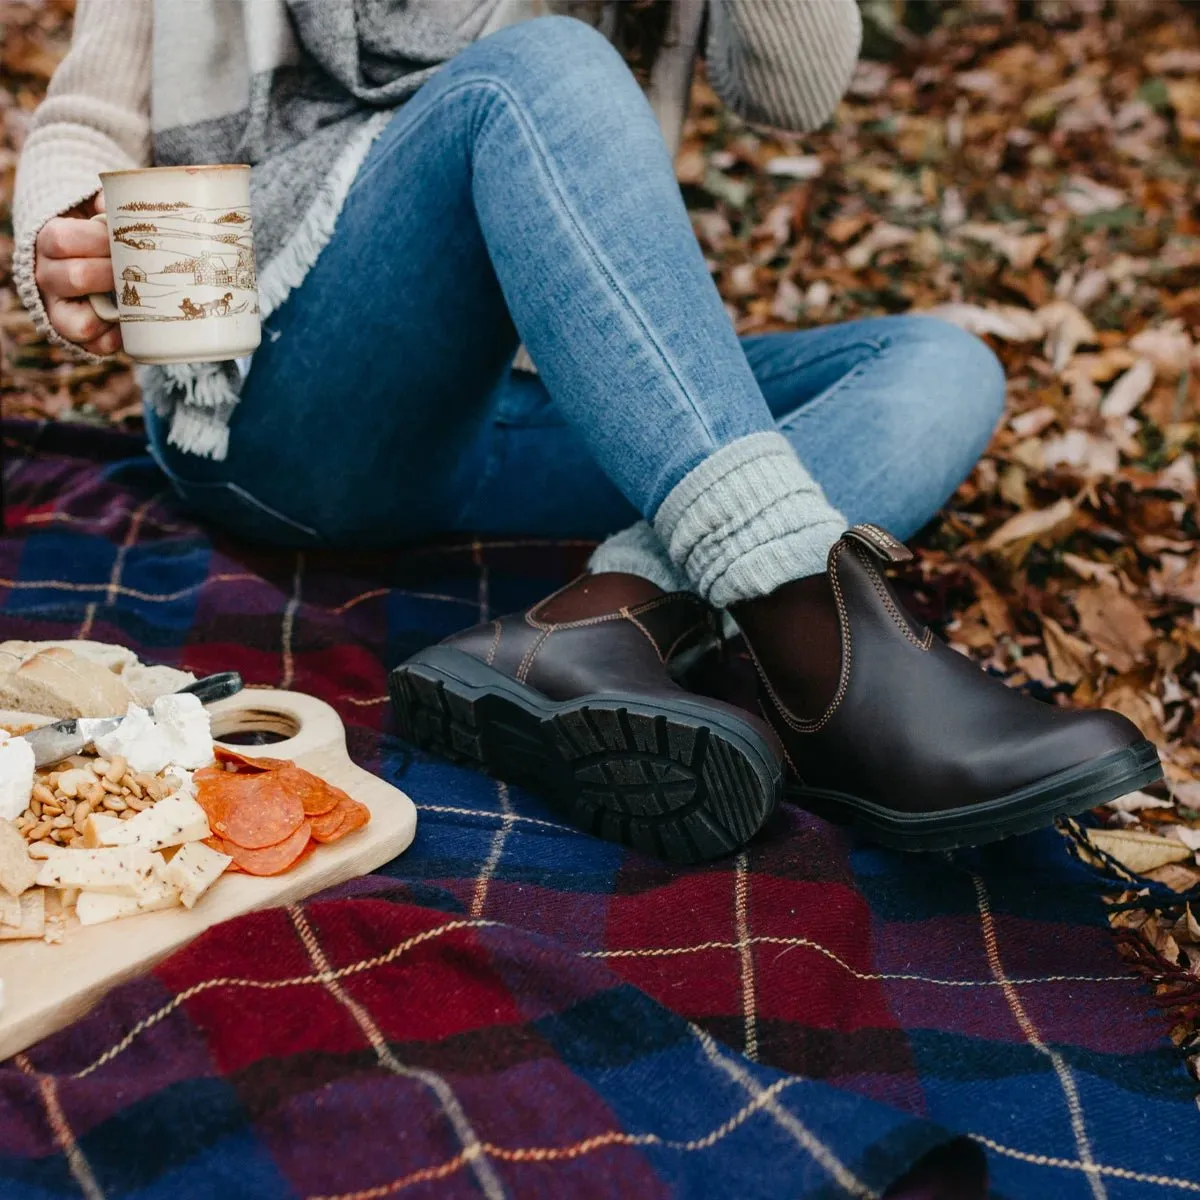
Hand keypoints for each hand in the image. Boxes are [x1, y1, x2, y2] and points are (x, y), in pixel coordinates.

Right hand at [34, 191, 121, 354]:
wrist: (84, 261)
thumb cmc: (97, 235)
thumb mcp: (95, 211)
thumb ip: (109, 203)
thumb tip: (131, 200)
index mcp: (49, 241)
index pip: (63, 240)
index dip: (99, 240)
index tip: (125, 239)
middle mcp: (47, 277)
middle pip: (77, 278)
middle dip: (114, 274)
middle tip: (138, 270)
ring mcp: (59, 309)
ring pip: (80, 323)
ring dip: (115, 312)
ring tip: (135, 299)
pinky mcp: (76, 334)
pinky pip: (94, 346)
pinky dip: (115, 339)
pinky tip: (131, 326)